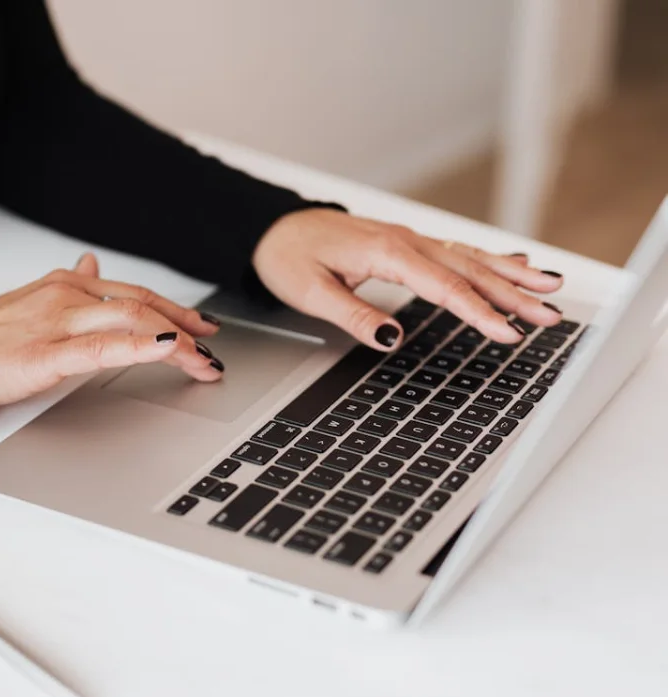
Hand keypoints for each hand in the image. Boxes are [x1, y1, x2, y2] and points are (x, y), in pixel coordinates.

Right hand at [0, 254, 222, 410]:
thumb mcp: (32, 302)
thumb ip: (68, 285)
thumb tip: (91, 263)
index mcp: (65, 284)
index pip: (133, 293)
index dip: (174, 309)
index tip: (202, 325)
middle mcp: (67, 295)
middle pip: (142, 306)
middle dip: (186, 326)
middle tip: (215, 347)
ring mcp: (58, 322)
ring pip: (132, 323)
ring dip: (177, 342)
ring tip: (204, 362)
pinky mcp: (47, 353)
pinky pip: (103, 348)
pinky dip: (142, 347)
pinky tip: (167, 350)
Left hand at [252, 209, 564, 349]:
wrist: (274, 229)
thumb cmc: (288, 257)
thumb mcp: (310, 293)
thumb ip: (353, 315)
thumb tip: (391, 339)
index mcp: (386, 252)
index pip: (444, 287)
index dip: (479, 312)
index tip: (508, 333)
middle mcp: (405, 241)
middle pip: (470, 270)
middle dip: (514, 294)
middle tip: (552, 315)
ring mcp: (409, 240)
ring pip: (470, 258)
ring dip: (512, 275)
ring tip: (551, 289)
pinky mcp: (407, 245)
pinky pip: (457, 252)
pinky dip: (491, 259)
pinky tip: (517, 264)